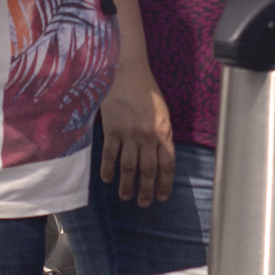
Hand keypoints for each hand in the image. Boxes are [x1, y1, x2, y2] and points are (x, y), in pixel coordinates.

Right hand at [99, 60, 174, 206]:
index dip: (165, 183)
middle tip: (143, 203)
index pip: (167, 164)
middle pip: (147, 170)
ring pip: (128, 167)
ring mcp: (128, 133)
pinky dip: (108, 169)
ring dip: (127, 185)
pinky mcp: (111, 129)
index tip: (162, 196)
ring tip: (126, 197)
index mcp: (163, 131)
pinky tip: (107, 179)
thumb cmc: (146, 90)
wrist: (126, 71)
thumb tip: (161, 157)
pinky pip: (110, 155)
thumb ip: (162, 134)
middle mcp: (147, 135)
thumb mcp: (162, 112)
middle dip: (146, 190)